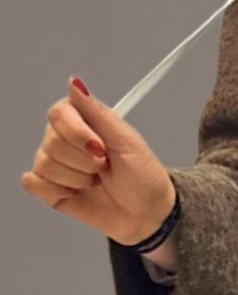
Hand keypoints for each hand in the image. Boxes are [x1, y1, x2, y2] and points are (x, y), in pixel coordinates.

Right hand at [20, 75, 176, 246]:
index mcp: (81, 120)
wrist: (146, 212)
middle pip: (51, 142)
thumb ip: (97, 111)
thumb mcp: (126, 139)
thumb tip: (74, 83)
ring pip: (45, 165)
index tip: (100, 148)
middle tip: (104, 167)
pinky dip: (56, 191)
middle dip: (84, 162)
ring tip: (96, 181)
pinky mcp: (50, 187)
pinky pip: (33, 183)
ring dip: (77, 179)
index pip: (58, 115)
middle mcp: (64, 139)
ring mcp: (56, 163)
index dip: (77, 134)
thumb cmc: (142, 175)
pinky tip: (76, 192)